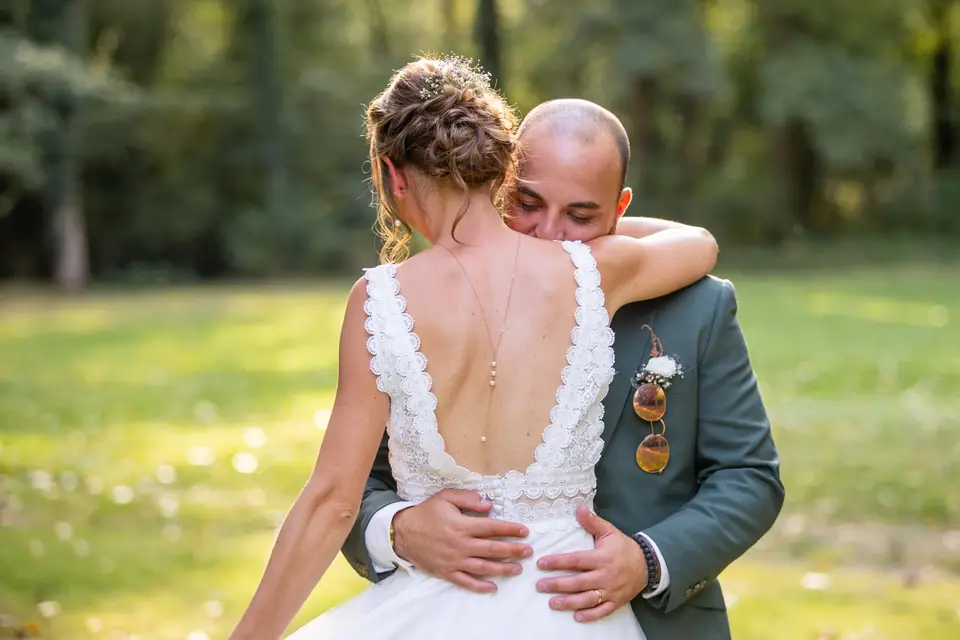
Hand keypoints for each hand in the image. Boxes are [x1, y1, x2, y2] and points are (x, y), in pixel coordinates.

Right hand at [392, 488, 532, 592]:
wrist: (402, 532)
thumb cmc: (426, 513)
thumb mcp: (445, 497)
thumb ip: (468, 498)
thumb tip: (489, 505)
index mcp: (462, 525)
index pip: (493, 528)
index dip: (511, 529)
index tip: (525, 531)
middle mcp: (461, 544)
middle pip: (493, 549)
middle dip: (514, 550)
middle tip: (528, 551)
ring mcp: (454, 560)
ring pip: (484, 567)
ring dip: (503, 569)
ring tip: (517, 568)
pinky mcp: (446, 572)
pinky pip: (466, 581)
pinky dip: (481, 586)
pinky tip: (493, 587)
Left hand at [535, 505, 648, 621]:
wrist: (648, 565)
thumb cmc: (624, 548)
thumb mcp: (610, 531)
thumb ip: (593, 522)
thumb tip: (579, 508)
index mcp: (601, 558)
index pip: (576, 560)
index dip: (558, 562)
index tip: (542, 564)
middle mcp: (604, 576)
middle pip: (578, 582)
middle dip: (557, 585)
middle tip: (540, 586)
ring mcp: (610, 591)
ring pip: (587, 599)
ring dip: (569, 602)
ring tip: (552, 603)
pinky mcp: (616, 602)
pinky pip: (602, 611)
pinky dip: (590, 615)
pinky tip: (576, 617)